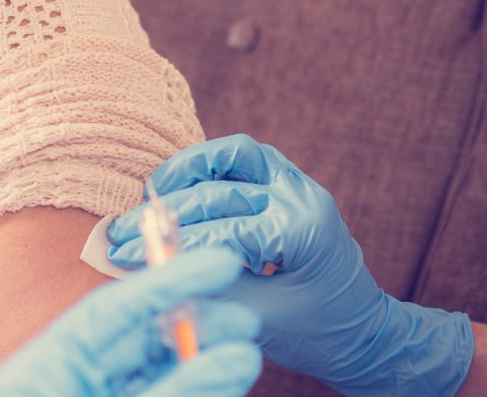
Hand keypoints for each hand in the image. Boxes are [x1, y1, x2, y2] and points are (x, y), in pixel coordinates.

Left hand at [0, 245, 263, 395]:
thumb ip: (179, 389)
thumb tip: (239, 355)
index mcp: (42, 368)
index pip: (111, 308)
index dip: (169, 281)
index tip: (223, 261)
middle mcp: (66, 377)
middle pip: (139, 337)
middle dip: (197, 327)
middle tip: (246, 319)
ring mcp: (93, 395)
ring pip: (158, 367)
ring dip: (205, 357)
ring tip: (249, 350)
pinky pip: (163, 389)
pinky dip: (198, 380)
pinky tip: (231, 371)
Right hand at [106, 135, 472, 396]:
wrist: (362, 333)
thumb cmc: (318, 333)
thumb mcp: (258, 319)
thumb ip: (207, 288)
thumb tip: (149, 270)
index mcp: (302, 229)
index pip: (221, 225)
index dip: (168, 241)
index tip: (125, 252)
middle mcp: (303, 196)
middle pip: (222, 185)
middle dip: (167, 208)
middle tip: (124, 227)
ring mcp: (299, 186)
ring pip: (237, 153)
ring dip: (191, 167)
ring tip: (152, 190)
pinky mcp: (291, 187)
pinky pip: (246, 162)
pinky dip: (210, 168)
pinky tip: (180, 188)